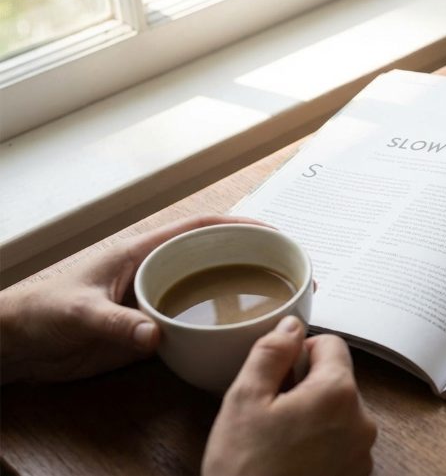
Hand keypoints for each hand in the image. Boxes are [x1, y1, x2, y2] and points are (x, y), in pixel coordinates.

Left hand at [0, 214, 266, 383]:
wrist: (19, 345)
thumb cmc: (41, 313)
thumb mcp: (78, 314)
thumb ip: (116, 324)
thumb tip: (156, 337)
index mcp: (143, 252)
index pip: (201, 228)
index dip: (240, 225)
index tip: (275, 233)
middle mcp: (158, 272)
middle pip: (217, 256)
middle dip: (255, 258)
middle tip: (293, 273)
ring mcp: (159, 302)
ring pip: (212, 291)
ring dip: (244, 294)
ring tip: (282, 303)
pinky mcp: (155, 332)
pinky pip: (198, 325)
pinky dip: (223, 328)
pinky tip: (245, 338)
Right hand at [203, 317, 376, 475]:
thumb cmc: (245, 469)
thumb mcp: (244, 400)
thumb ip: (271, 353)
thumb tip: (291, 323)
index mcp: (338, 392)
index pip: (332, 343)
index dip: (300, 352)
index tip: (277, 375)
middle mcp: (362, 420)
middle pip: (338, 378)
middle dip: (306, 386)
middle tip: (270, 412)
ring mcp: (362, 452)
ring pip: (340, 411)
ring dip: (314, 415)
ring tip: (278, 440)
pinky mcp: (357, 475)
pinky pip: (342, 442)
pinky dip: (321, 443)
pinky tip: (290, 460)